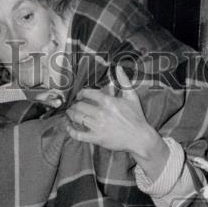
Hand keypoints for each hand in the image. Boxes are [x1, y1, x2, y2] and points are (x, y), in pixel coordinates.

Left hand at [66, 63, 167, 178]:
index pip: (87, 93)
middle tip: (72, 106)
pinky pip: (79, 135)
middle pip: (80, 106)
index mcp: (108, 101)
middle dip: (74, 105)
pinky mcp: (97, 138)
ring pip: (77, 118)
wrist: (140, 137)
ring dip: (71, 115)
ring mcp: (98, 126)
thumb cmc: (136, 117)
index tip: (79, 96)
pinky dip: (71, 131)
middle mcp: (101, 113)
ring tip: (69, 114)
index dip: (80, 93)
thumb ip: (124, 81)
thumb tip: (119, 68)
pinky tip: (68, 127)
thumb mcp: (132, 96)